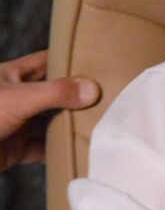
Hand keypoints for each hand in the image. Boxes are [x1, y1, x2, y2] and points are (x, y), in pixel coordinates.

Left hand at [0, 50, 98, 170]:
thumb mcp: (19, 98)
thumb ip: (56, 93)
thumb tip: (91, 89)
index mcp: (12, 76)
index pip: (47, 61)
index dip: (69, 57)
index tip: (98, 58)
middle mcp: (15, 98)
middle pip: (53, 94)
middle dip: (76, 96)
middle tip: (108, 96)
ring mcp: (15, 124)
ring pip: (49, 123)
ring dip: (69, 126)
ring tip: (99, 124)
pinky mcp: (14, 149)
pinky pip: (41, 149)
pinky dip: (57, 151)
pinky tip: (76, 151)